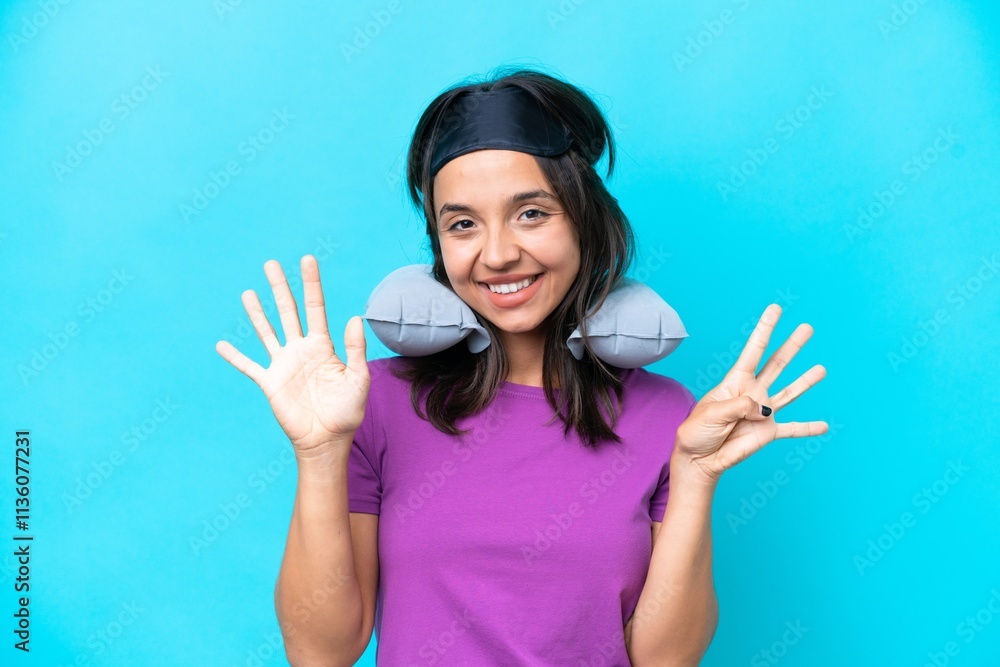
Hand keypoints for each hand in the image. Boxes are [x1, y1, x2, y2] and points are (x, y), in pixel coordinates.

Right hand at [215, 255, 369, 459]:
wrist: (327, 439)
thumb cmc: (347, 410)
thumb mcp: (357, 378)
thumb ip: (356, 349)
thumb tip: (355, 318)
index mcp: (323, 345)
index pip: (316, 307)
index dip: (311, 284)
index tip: (307, 259)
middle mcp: (301, 349)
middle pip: (288, 311)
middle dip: (280, 288)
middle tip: (270, 264)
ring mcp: (283, 364)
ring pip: (267, 332)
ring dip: (256, 313)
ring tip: (248, 292)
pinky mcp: (270, 383)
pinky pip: (248, 366)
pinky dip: (234, 356)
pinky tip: (220, 345)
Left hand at [674, 304, 827, 484]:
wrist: (699, 459)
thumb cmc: (697, 432)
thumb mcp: (712, 413)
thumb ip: (739, 406)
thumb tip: (765, 408)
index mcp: (735, 382)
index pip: (753, 351)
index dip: (764, 329)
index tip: (775, 309)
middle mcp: (753, 392)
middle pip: (776, 364)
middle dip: (792, 345)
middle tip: (808, 328)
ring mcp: (763, 412)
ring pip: (789, 392)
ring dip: (806, 381)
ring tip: (822, 369)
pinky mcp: (768, 433)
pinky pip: (792, 429)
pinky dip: (808, 428)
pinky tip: (824, 426)